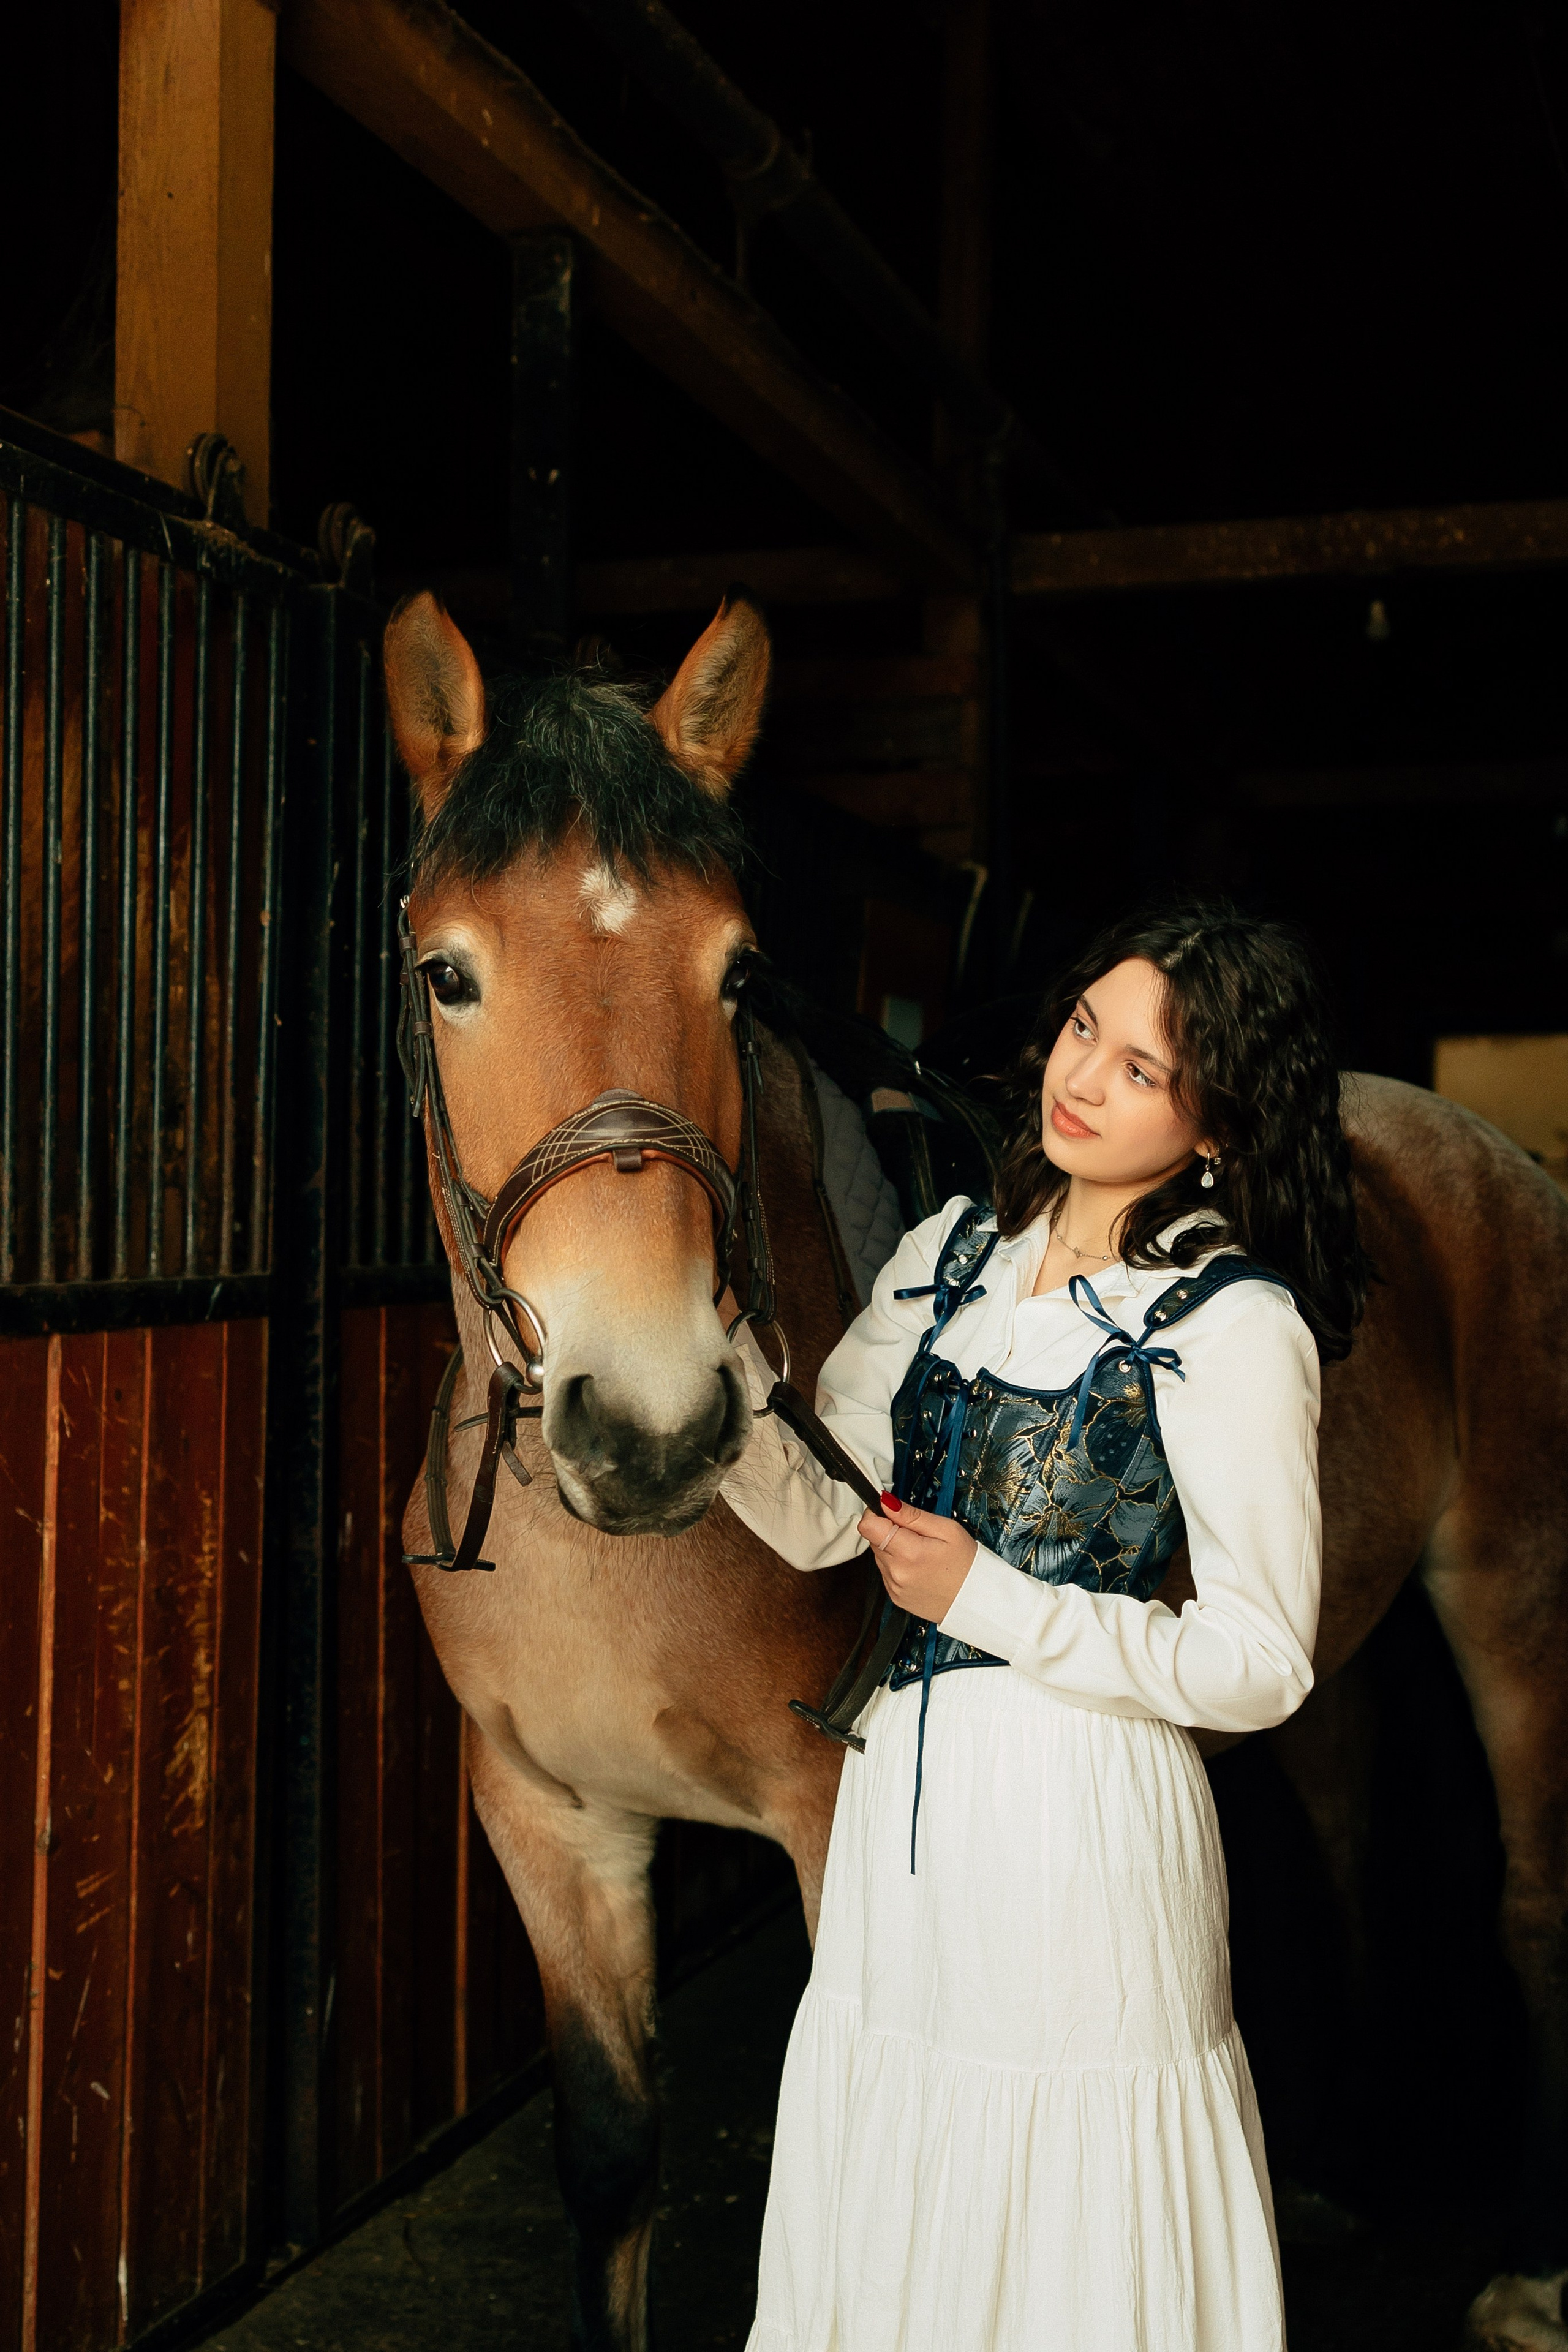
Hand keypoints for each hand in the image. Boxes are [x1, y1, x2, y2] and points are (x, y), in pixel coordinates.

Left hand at [857, 1495, 976, 1622]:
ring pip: (880, 1556)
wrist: (975, 1600)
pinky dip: (898, 1566)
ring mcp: (894, 1587)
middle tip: (918, 1537)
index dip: (876, 1514)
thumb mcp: (946, 1530)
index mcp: (909, 1553)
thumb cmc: (967, 1565)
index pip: (868, 1526)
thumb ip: (912, 1515)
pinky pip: (887, 1573)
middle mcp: (897, 1572)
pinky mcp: (895, 1597)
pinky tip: (919, 1568)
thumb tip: (887, 1503)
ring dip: (894, 1550)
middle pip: (873, 1540)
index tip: (890, 1513)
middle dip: (890, 1532)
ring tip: (921, 1554)